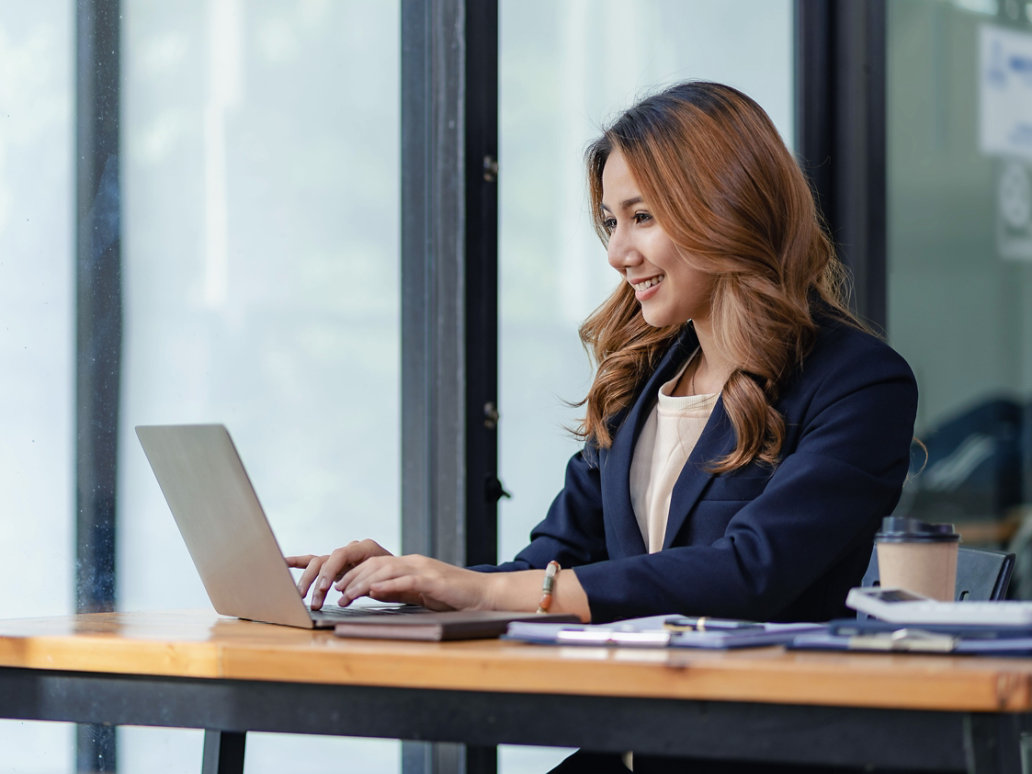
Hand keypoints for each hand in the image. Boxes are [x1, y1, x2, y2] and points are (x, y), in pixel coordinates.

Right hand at [285, 539, 392, 609]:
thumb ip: (374, 585)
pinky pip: (313, 562)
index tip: (325, 588)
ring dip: (309, 582)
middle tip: (314, 600)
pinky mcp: (333, 566)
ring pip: (317, 565)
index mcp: (366, 548)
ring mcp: (341, 558)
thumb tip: (357, 592)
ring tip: (302, 598)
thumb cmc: (398, 580)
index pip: (341, 554)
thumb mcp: (390, 583)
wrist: (404, 576)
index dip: (330, 570)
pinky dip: (297, 562)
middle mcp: (351, 550)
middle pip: (326, 560)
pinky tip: (282, 562)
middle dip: (317, 581)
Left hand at [334, 554, 494, 611]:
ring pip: (386, 571)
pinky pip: (406, 581)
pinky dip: (387, 586)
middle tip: (336, 592)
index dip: (355, 574)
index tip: (339, 587)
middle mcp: (415, 562)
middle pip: (376, 564)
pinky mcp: (433, 581)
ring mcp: (424, 569)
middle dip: (353, 578)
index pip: (376, 564)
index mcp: (411, 564)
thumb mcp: (421, 592)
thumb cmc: (454, 596)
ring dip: (363, 584)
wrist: (484, 593)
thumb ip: (400, 590)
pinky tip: (373, 592)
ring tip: (347, 596)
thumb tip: (374, 592)